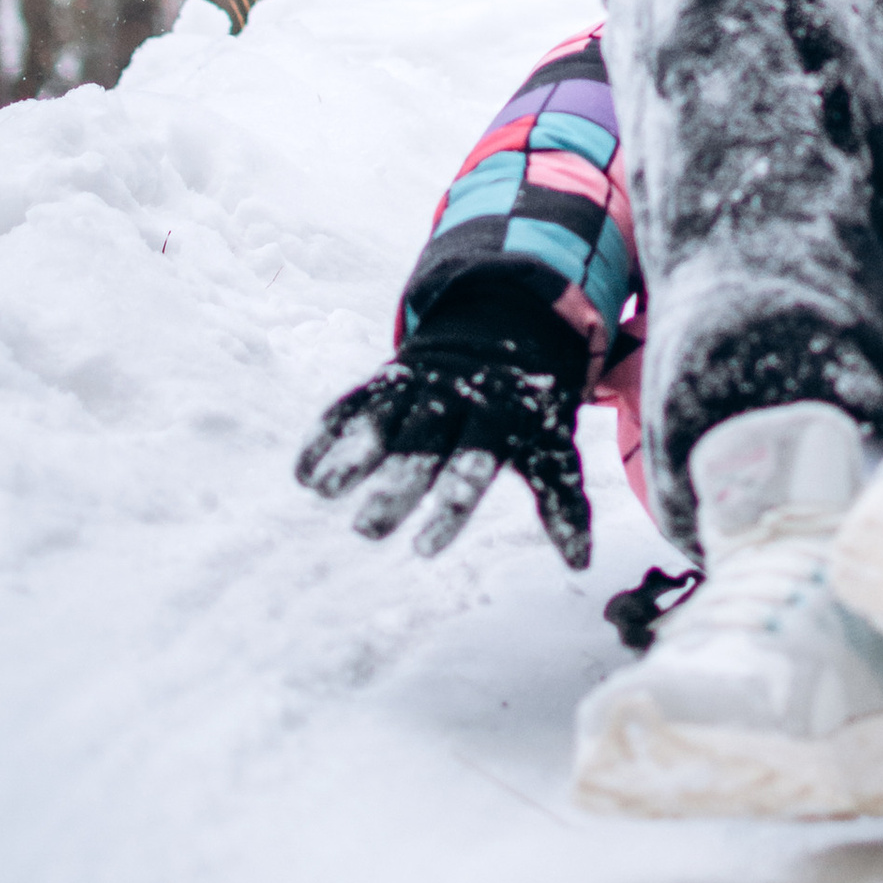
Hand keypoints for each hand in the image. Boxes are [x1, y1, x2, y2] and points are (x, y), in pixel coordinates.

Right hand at [296, 310, 592, 566]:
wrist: (506, 319)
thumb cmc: (528, 404)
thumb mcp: (550, 442)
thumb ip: (561, 500)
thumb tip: (581, 563)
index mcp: (497, 422)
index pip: (473, 468)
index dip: (451, 508)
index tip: (424, 550)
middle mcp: (452, 405)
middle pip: (421, 450)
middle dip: (396, 489)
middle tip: (368, 530)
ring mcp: (416, 388)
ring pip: (380, 424)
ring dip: (352, 455)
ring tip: (322, 491)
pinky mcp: (386, 378)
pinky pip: (351, 403)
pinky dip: (326, 433)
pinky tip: (301, 473)